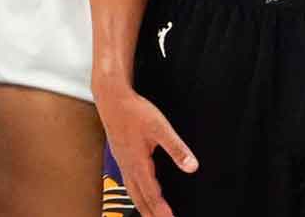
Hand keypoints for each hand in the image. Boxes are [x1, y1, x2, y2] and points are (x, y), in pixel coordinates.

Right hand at [96, 88, 197, 216]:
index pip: (151, 194)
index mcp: (138, 164)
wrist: (112, 100)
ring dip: (142, 206)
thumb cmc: (134, 112)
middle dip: (150, 213)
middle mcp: (128, 167)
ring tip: (150, 215)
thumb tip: (192, 166)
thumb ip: (177, 148)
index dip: (161, 210)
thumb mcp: (161, 129)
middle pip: (139, 198)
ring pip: (132, 191)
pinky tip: (138, 192)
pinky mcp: (120, 156)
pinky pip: (128, 182)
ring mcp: (122, 163)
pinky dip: (135, 193)